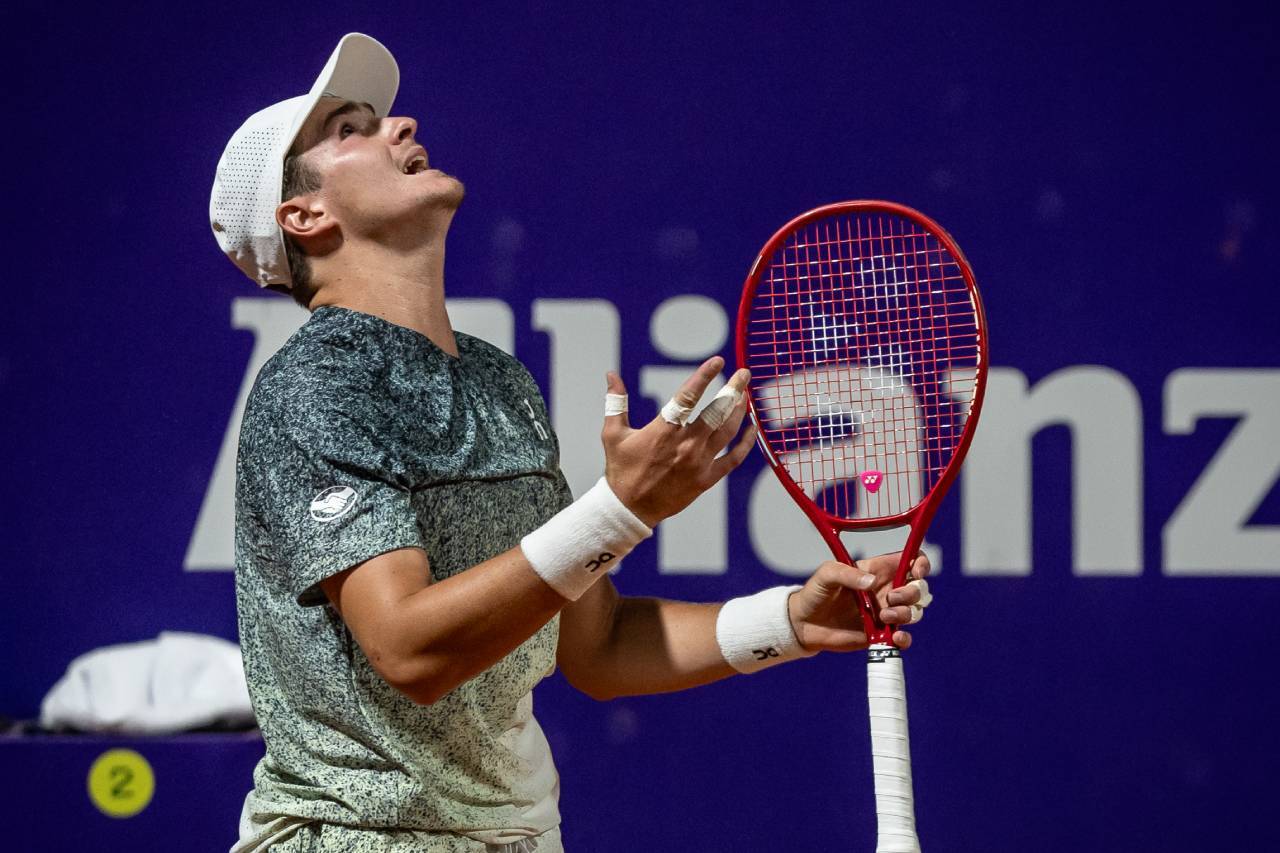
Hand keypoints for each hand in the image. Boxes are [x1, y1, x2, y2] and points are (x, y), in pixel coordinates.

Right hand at [602, 356, 755, 526]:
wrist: (629, 509)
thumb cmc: (620, 470)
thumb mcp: (613, 434)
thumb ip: (615, 402)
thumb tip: (611, 374)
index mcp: (664, 431)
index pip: (688, 396)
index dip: (704, 376)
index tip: (717, 361)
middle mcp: (685, 445)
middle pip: (717, 411)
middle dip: (733, 389)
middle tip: (743, 374)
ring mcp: (698, 463)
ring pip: (728, 431)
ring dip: (739, 411)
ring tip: (745, 395)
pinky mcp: (706, 479)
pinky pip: (733, 459)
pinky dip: (746, 443)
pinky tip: (752, 428)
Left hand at [786, 552, 932, 650]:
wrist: (804, 623)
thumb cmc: (815, 592)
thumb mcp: (827, 574)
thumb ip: (847, 573)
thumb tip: (871, 582)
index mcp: (877, 570)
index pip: (911, 560)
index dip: (921, 563)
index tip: (916, 572)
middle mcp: (886, 590)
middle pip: (919, 588)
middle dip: (912, 592)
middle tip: (891, 597)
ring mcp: (886, 613)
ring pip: (915, 612)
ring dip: (905, 613)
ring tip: (882, 616)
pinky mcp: (881, 634)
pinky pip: (904, 637)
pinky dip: (904, 638)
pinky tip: (894, 637)